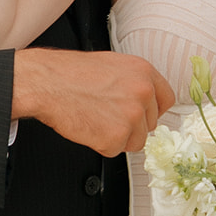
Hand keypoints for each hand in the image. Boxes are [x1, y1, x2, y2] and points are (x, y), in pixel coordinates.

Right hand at [11, 49, 175, 155]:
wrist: (48, 83)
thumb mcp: (112, 65)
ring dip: (118, 137)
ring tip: (97, 119)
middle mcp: (143, 93)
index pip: (167, 99)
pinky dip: (101, 144)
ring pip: (136, 141)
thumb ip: (134, 82)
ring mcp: (132, 116)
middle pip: (151, 124)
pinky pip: (116, 150)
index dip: (152, 110)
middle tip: (107, 115)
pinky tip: (89, 127)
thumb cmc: (72, 73)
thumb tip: (145, 101)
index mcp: (144, 72)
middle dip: (131, 125)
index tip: (143, 115)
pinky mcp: (116, 136)